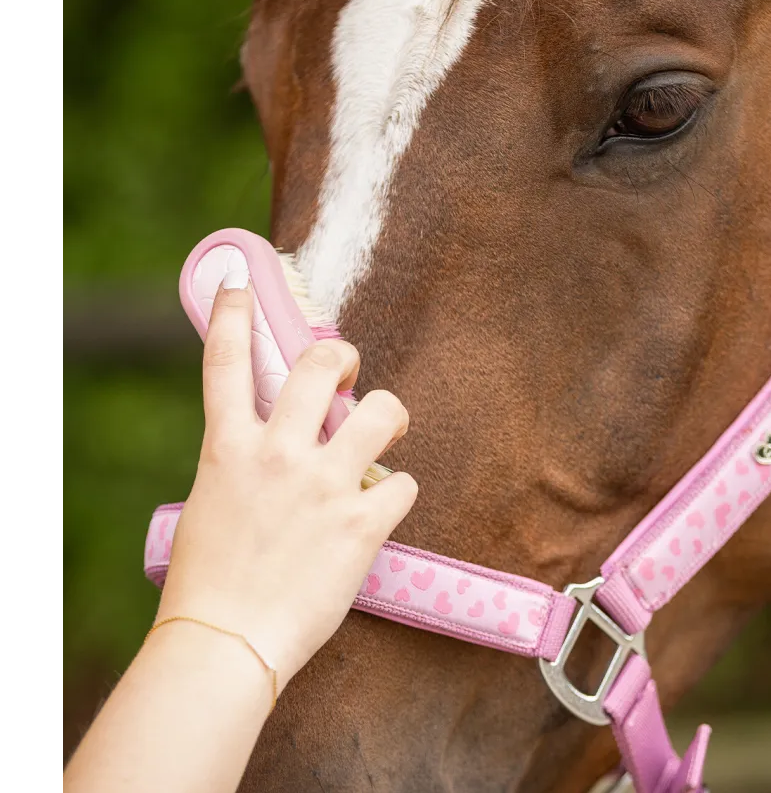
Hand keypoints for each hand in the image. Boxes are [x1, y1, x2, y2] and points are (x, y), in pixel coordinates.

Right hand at [156, 273, 417, 681]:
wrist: (225, 643)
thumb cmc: (210, 582)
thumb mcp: (214, 502)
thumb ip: (245, 464)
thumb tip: (277, 448)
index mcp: (228, 447)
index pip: (226, 360)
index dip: (234, 312)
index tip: (243, 283)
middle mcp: (278, 452)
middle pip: (322, 365)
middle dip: (343, 356)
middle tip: (350, 372)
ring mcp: (323, 483)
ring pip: (382, 411)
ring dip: (388, 416)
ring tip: (383, 436)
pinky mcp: (361, 522)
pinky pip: (404, 485)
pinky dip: (397, 495)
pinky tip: (380, 512)